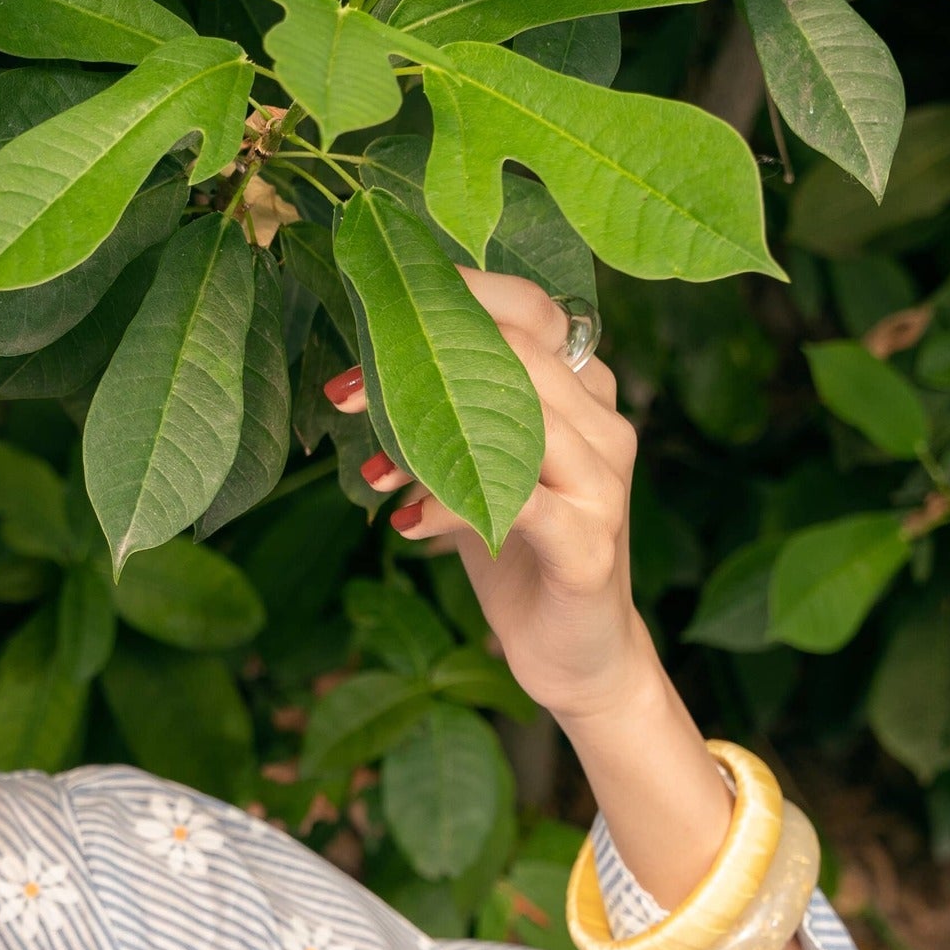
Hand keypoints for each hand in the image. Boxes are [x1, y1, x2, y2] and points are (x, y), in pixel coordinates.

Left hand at [323, 269, 649, 727]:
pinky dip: (449, 507)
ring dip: (424, 439)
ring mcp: (603, 485)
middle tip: (346, 392)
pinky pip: (516, 505)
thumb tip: (356, 376)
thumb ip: (444, 418)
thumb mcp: (478, 471)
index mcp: (583, 394)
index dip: (459, 295)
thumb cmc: (520, 550)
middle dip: (419, 365)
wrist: (578, 654)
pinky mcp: (590, 546)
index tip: (383, 300)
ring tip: (370, 469)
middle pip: (514, 359)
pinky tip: (405, 521)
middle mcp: (604, 427)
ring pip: (514, 425)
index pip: (531, 313)